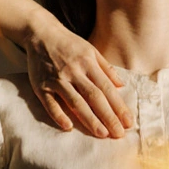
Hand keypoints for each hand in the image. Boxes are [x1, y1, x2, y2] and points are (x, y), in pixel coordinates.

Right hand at [24, 11, 132, 137]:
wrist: (40, 33)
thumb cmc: (68, 44)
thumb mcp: (90, 50)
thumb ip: (106, 68)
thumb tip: (121, 85)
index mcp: (88, 63)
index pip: (107, 89)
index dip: (118, 106)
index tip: (128, 122)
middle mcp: (74, 72)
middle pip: (94, 97)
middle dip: (108, 117)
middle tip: (119, 134)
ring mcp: (57, 79)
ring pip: (75, 102)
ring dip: (89, 119)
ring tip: (102, 134)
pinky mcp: (41, 85)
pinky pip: (50, 103)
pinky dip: (58, 115)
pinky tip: (68, 127)